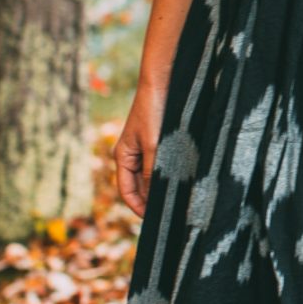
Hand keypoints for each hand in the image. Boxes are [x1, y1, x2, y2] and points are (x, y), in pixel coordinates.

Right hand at [113, 85, 166, 217]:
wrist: (161, 83)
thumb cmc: (154, 111)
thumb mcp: (154, 144)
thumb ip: (152, 171)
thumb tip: (154, 197)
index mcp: (123, 157)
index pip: (126, 192)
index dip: (138, 208)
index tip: (155, 220)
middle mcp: (130, 155)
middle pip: (138, 187)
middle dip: (150, 201)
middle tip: (170, 215)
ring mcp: (143, 149)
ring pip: (149, 177)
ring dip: (160, 189)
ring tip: (176, 202)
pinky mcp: (156, 143)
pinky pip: (159, 166)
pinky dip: (166, 176)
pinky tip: (180, 182)